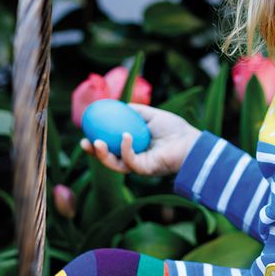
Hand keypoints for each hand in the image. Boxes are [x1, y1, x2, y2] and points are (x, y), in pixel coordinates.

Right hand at [83, 103, 200, 176]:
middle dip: (94, 153)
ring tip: (97, 143)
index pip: (110, 145)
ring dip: (103, 155)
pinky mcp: (145, 170)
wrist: (190, 141)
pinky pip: (130, 161)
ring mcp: (138, 166)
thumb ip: (136, 111)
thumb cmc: (174, 129)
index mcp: (133, 146)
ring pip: (115, 164)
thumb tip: (119, 105)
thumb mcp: (151, 115)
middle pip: (108, 158)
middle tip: (84, 142)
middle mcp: (133, 158)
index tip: (85, 130)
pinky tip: (125, 136)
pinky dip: (126, 149)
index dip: (96, 140)